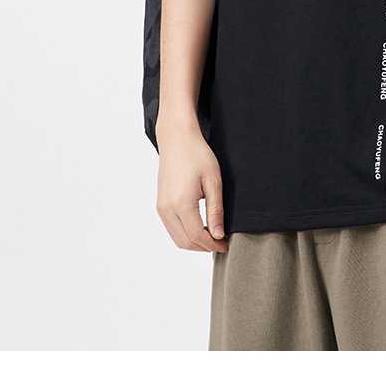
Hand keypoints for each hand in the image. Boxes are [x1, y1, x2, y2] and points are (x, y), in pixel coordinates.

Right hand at [155, 121, 228, 252]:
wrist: (177, 139)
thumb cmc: (197, 154)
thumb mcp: (213, 181)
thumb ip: (215, 210)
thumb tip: (218, 234)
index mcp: (181, 203)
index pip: (197, 236)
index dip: (213, 244)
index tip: (226, 245)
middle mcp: (167, 208)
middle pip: (185, 242)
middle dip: (204, 247)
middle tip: (221, 243)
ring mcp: (161, 207)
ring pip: (177, 238)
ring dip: (194, 243)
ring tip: (213, 237)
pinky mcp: (160, 204)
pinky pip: (171, 228)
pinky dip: (185, 234)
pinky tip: (200, 228)